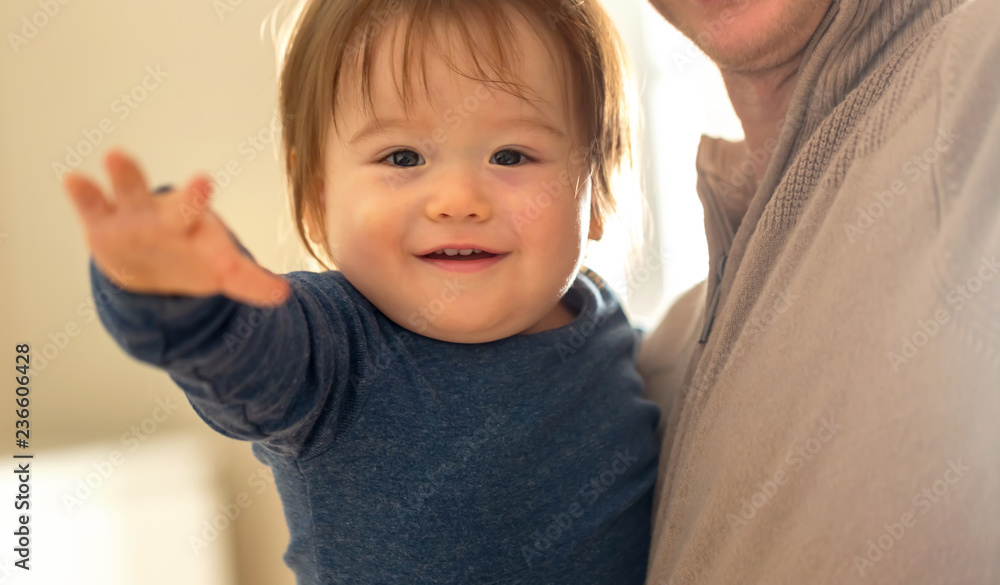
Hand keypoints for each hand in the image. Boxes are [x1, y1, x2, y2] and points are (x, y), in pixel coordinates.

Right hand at [62, 148, 290, 307]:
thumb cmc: (188, 257)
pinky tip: (73, 178)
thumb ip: (247, 282)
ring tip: (115, 154)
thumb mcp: (217, 268)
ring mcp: (134, 216)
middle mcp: (170, 217)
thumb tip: (284, 297)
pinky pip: (91, 205)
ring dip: (125, 175)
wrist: (142, 260)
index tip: (253, 244)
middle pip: (183, 209)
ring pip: (131, 192)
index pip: (218, 239)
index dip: (230, 250)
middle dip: (193, 199)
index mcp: (201, 229)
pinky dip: (83, 193)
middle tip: (204, 183)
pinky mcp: (101, 222)